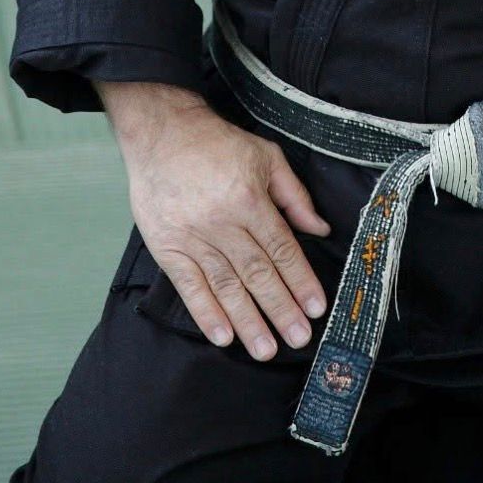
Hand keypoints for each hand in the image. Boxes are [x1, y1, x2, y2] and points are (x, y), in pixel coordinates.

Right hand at [96, 81, 331, 360]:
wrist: (163, 134)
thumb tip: (319, 229)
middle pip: (257, 273)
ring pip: (226, 285)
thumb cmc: (219, 144)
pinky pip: (189, 286)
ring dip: (248, 321)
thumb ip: (294, 195)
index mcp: (249, 198)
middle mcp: (222, 221)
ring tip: (266, 349)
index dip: (300, 280)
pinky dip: (206, 313)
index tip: (316, 307)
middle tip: (298, 338)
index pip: (281, 248)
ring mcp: (192, 236)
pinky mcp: (167, 247)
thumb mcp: (267, 156)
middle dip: (280, 309)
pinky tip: (223, 336)